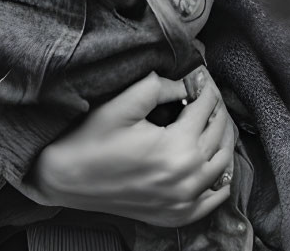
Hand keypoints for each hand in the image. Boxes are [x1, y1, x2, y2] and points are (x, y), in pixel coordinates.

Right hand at [28, 69, 235, 226]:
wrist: (65, 178)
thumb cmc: (91, 139)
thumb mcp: (125, 103)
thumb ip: (161, 87)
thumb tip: (188, 83)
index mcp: (177, 149)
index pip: (206, 107)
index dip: (206, 85)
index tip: (201, 74)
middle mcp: (187, 179)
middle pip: (219, 133)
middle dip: (216, 107)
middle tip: (206, 91)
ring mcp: (183, 202)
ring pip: (224, 165)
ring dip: (223, 137)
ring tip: (212, 117)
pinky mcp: (175, 215)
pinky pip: (214, 198)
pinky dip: (221, 177)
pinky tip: (213, 159)